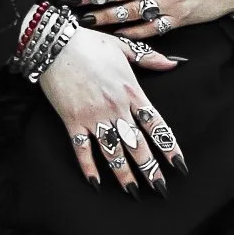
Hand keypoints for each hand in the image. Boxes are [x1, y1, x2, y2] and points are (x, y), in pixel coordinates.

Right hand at [38, 25, 187, 193]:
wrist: (54, 43)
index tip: (179, 165)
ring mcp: (93, 117)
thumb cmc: (89, 43)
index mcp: (131, 91)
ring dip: (124, 174)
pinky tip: (96, 183)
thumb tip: (175, 63)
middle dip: (150, 169)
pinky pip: (82, 149)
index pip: (156, 125)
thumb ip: (150, 58)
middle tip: (161, 188)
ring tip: (134, 192)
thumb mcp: (123, 47)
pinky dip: (89, 167)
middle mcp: (115, 108)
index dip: (168, 147)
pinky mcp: (72, 121)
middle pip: (137, 145)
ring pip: (113, 152)